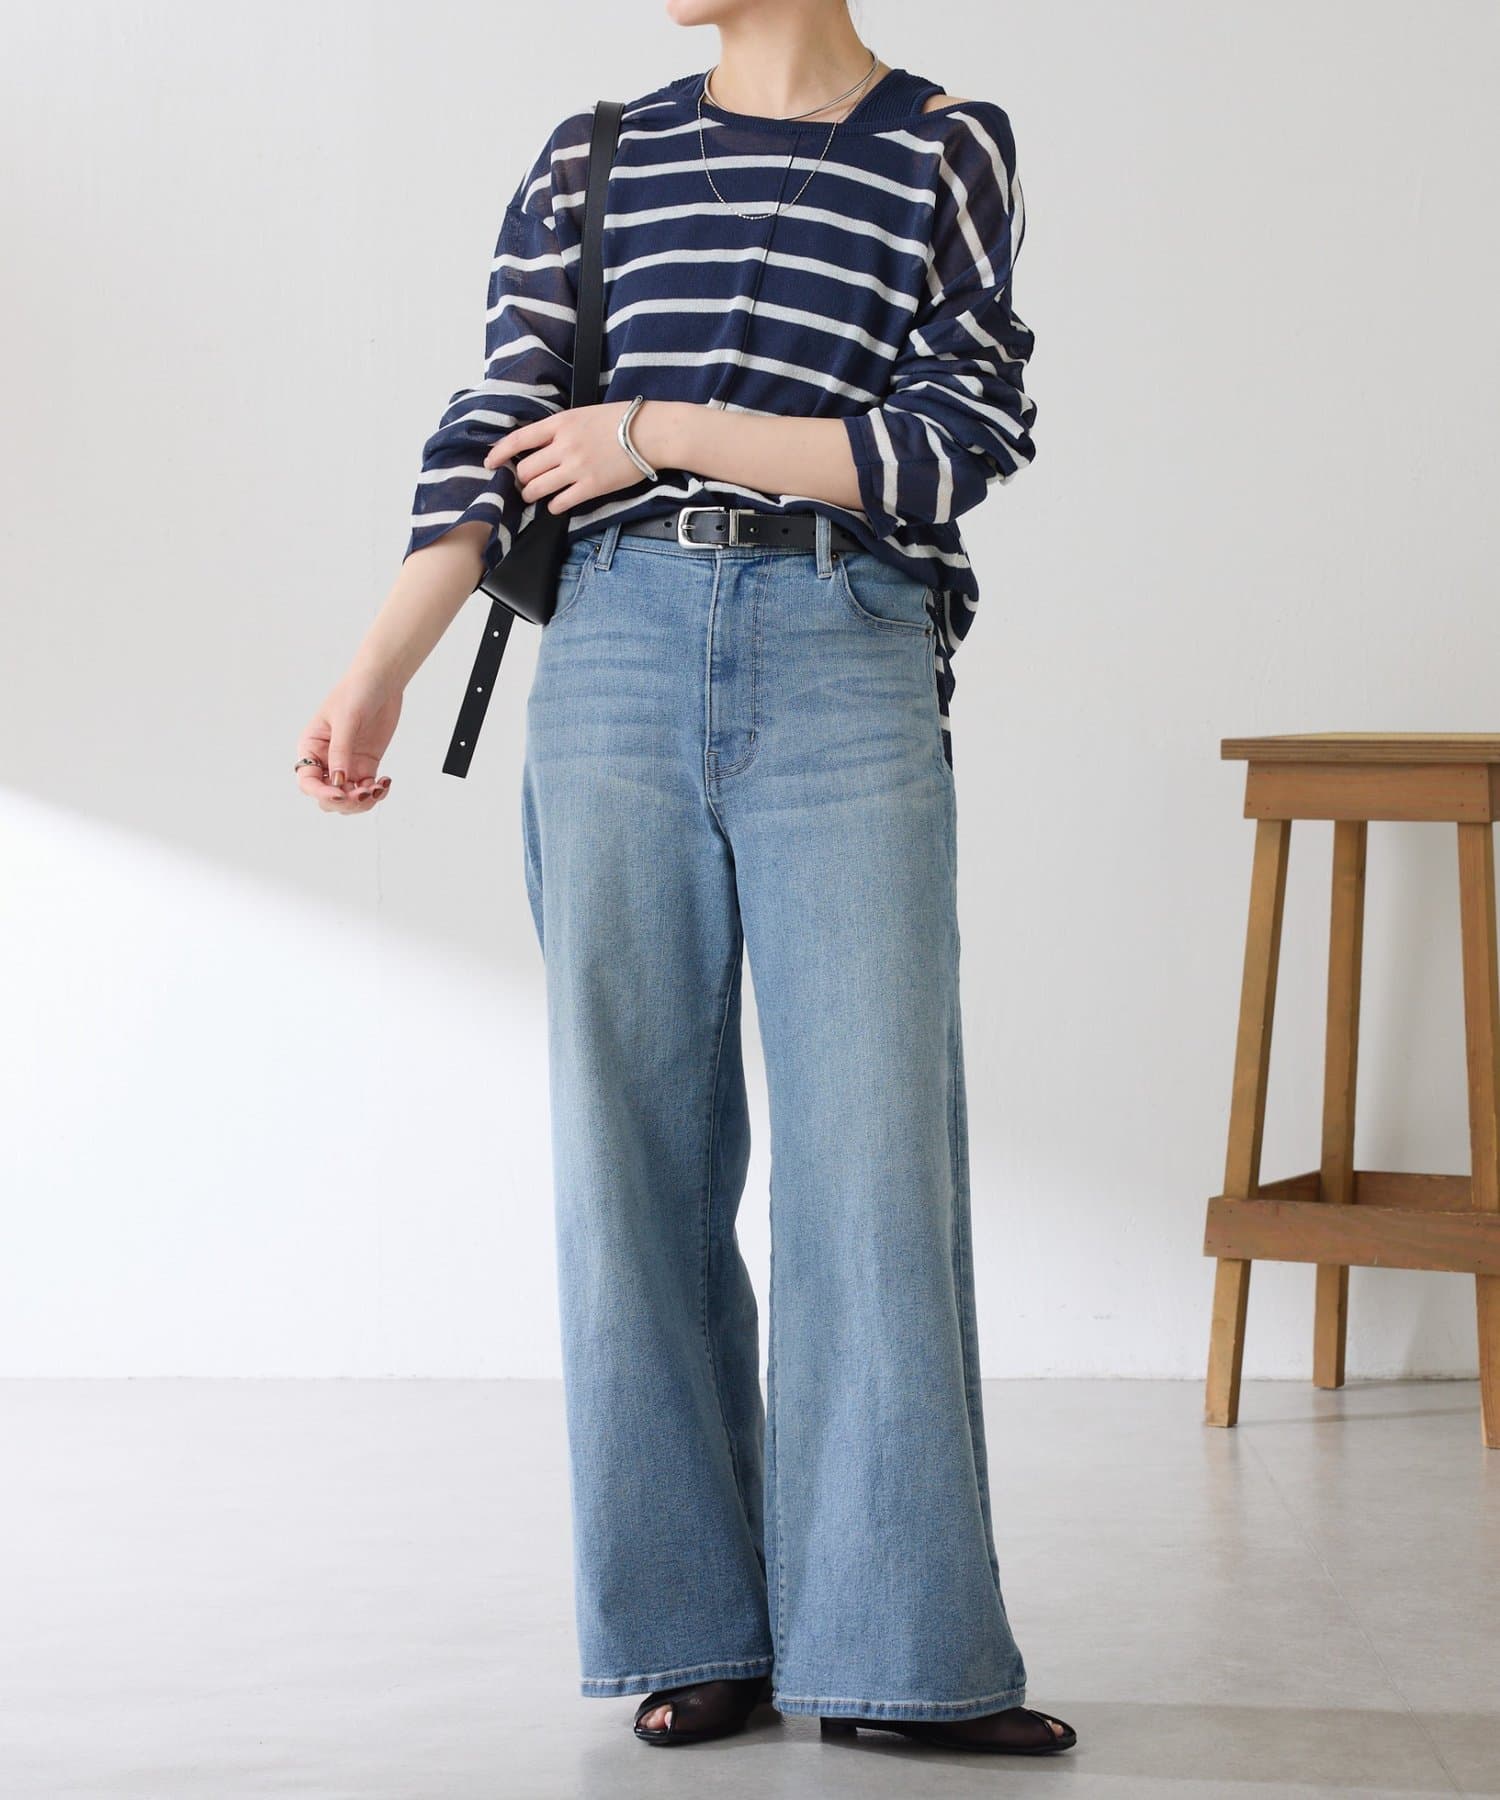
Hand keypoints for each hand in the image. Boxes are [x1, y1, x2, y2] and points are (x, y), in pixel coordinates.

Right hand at [294, 663, 403, 813]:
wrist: (381, 681)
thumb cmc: (356, 691)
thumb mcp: (346, 721)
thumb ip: (341, 752)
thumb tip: (338, 782)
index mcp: (311, 747)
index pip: (307, 781)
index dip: (321, 793)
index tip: (341, 793)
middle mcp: (326, 760)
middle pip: (327, 796)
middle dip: (344, 801)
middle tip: (363, 793)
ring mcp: (347, 764)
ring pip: (348, 798)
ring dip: (362, 801)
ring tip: (377, 788)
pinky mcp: (366, 765)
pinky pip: (367, 789)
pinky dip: (376, 793)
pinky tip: (385, 783)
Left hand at [483, 400, 656, 512]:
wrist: (651, 432)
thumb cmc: (622, 420)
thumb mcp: (584, 413)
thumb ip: (560, 428)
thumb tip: (542, 443)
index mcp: (560, 423)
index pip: (518, 439)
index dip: (499, 453)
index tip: (490, 463)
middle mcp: (563, 446)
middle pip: (524, 468)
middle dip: (520, 479)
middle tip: (524, 483)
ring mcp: (576, 468)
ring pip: (536, 488)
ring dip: (532, 495)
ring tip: (536, 495)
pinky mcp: (591, 487)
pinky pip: (560, 502)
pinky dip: (553, 506)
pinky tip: (557, 503)